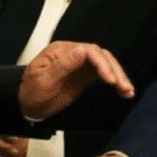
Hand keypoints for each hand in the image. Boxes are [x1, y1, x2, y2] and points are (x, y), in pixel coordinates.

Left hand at [19, 41, 133, 119]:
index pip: (88, 50)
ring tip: (127, 90)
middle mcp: (73, 54)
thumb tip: (81, 51)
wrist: (28, 105)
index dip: (101, 63)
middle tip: (121, 85)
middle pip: (101, 56)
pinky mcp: (85, 75)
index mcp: (62, 50)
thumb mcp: (43, 80)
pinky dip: (115, 82)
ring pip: (106, 64)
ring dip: (119, 76)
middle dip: (114, 70)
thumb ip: (63, 66)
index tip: (108, 78)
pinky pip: (104, 75)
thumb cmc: (31, 91)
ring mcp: (81, 64)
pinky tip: (123, 91)